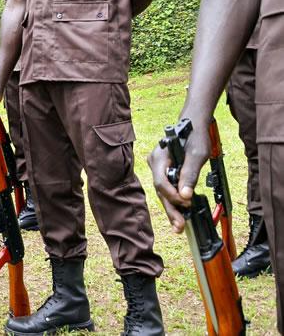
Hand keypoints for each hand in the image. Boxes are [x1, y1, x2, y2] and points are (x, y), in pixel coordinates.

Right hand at [147, 118, 210, 232]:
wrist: (194, 125)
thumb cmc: (195, 136)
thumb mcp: (196, 154)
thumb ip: (189, 174)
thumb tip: (185, 195)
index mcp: (159, 157)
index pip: (161, 182)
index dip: (173, 195)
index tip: (187, 202)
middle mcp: (154, 162)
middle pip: (161, 190)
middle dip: (170, 209)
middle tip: (179, 226)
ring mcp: (158, 166)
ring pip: (163, 191)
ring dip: (172, 207)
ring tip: (179, 224)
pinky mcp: (164, 170)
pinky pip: (167, 187)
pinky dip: (174, 198)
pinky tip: (180, 211)